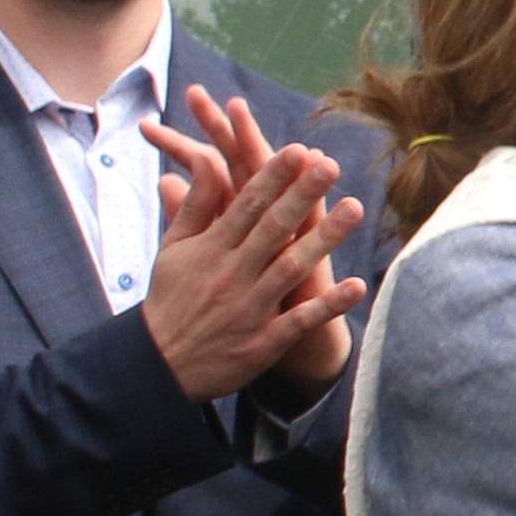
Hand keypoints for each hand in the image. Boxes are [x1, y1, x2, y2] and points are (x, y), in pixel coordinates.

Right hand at [139, 94, 368, 397]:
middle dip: (301, 196)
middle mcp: (231, 275)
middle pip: (272, 229)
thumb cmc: (171, 298)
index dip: (272, 177)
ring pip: (290, 268)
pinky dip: (327, 305)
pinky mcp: (262, 343)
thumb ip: (196, 204)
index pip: (245, 206)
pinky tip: (356, 285)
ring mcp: (249, 309)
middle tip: (329, 165)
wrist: (158, 365)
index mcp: (210, 249)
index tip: (297, 150)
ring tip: (355, 208)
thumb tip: (209, 157)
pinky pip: (299, 321)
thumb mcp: (173, 248)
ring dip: (324, 240)